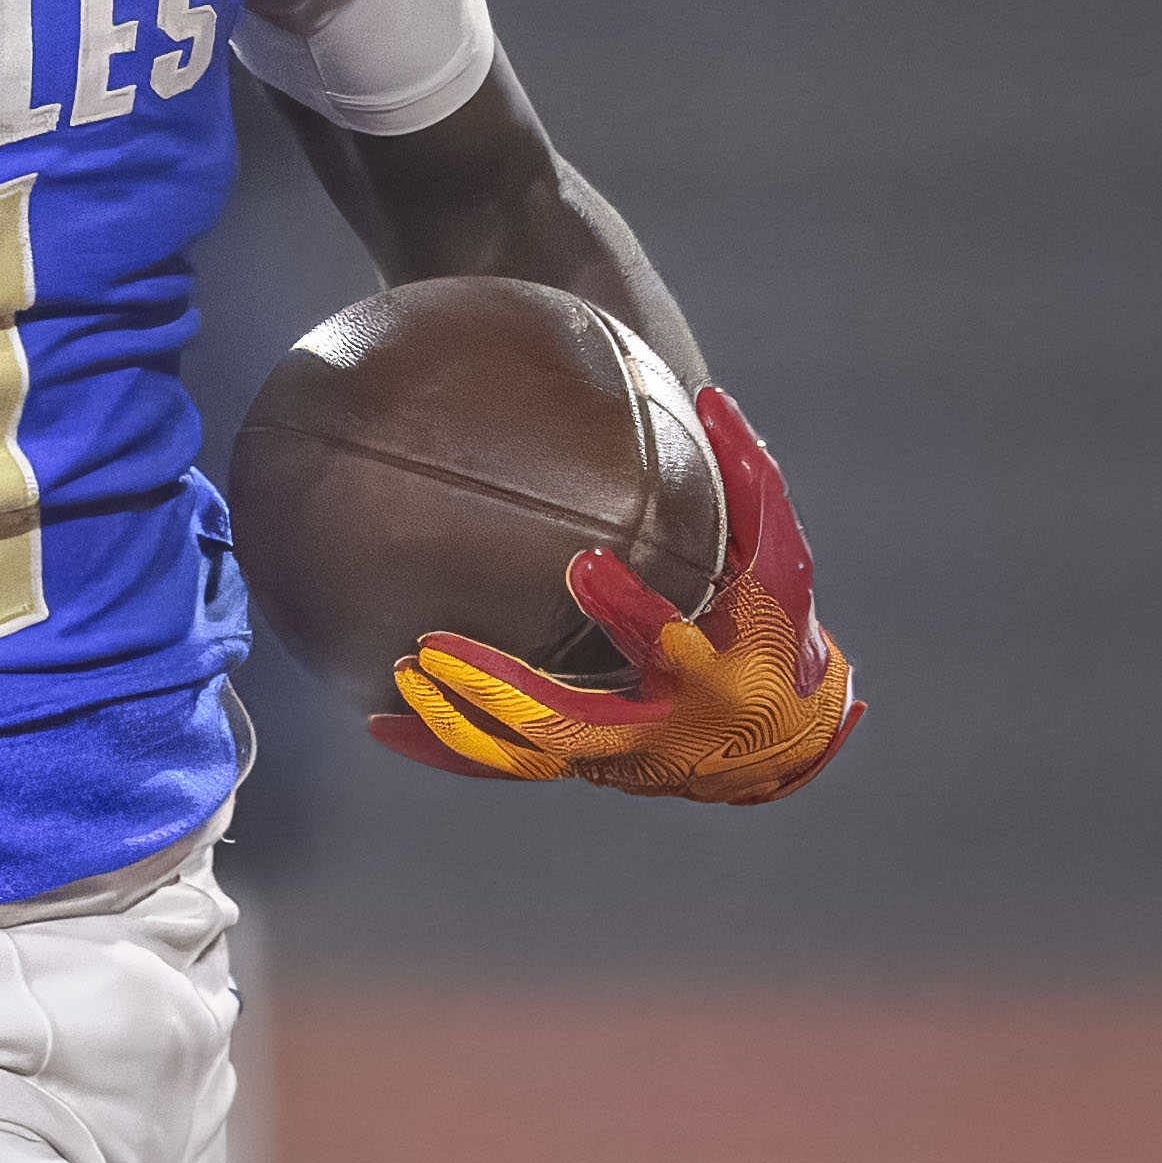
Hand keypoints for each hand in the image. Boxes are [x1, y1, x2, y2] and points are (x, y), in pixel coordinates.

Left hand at [374, 383, 863, 801]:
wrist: (781, 740)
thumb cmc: (779, 631)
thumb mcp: (782, 557)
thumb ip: (749, 479)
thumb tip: (711, 396)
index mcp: (711, 672)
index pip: (667, 643)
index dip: (628, 612)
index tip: (583, 565)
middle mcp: (657, 728)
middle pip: (568, 721)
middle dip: (498, 688)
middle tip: (432, 648)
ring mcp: (613, 759)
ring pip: (525, 753)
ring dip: (458, 721)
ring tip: (401, 674)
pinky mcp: (582, 767)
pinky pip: (503, 765)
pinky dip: (444, 747)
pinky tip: (379, 719)